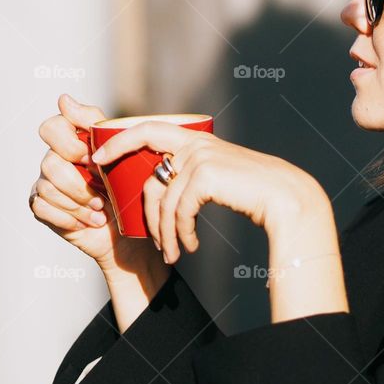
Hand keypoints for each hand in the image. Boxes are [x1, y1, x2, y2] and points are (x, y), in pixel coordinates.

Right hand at [31, 94, 162, 279]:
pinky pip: (44, 207)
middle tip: (100, 186)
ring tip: (101, 208)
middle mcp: (56, 158)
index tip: (92, 158)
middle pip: (50, 160)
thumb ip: (99, 126)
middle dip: (79, 179)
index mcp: (74, 141)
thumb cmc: (129, 187)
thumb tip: (62, 98)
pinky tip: (90, 220)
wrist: (131, 229)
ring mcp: (46, 182)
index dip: (71, 143)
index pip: (53, 127)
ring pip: (49, 185)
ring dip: (80, 201)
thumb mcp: (125, 154)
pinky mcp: (42, 206)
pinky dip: (72, 217)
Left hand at [90, 121, 320, 264]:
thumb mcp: (221, 176)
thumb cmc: (257, 191)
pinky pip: (179, 211)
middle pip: (148, 174)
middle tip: (135, 230)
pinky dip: (181, 234)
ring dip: (166, 233)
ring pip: (163, 201)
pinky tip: (190, 246)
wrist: (285, 197)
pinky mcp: (204, 176)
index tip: (98, 156)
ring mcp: (199, 158)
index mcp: (198, 139)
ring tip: (174, 253)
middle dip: (136, 204)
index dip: (119, 140)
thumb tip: (167, 186)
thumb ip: (195, 173)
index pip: (149, 129)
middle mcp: (196, 144)